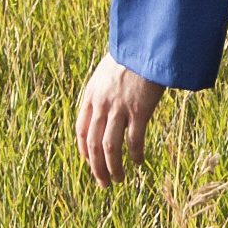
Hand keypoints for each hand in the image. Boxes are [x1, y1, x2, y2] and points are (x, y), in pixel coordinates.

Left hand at [74, 56, 167, 185]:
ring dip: (113, 167)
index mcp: (91, 96)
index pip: (81, 131)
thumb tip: (105, 109)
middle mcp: (101, 105)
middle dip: (96, 168)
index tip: (90, 163)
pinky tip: (138, 163)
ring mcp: (119, 109)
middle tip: (103, 183)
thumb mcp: (106, 72)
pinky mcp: (139, 111)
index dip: (84, 151)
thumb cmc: (130, 56)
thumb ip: (102, 92)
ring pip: (110, 148)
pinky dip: (134, 155)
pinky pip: (134, 141)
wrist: (145, 44)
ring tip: (118, 180)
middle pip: (93, 145)